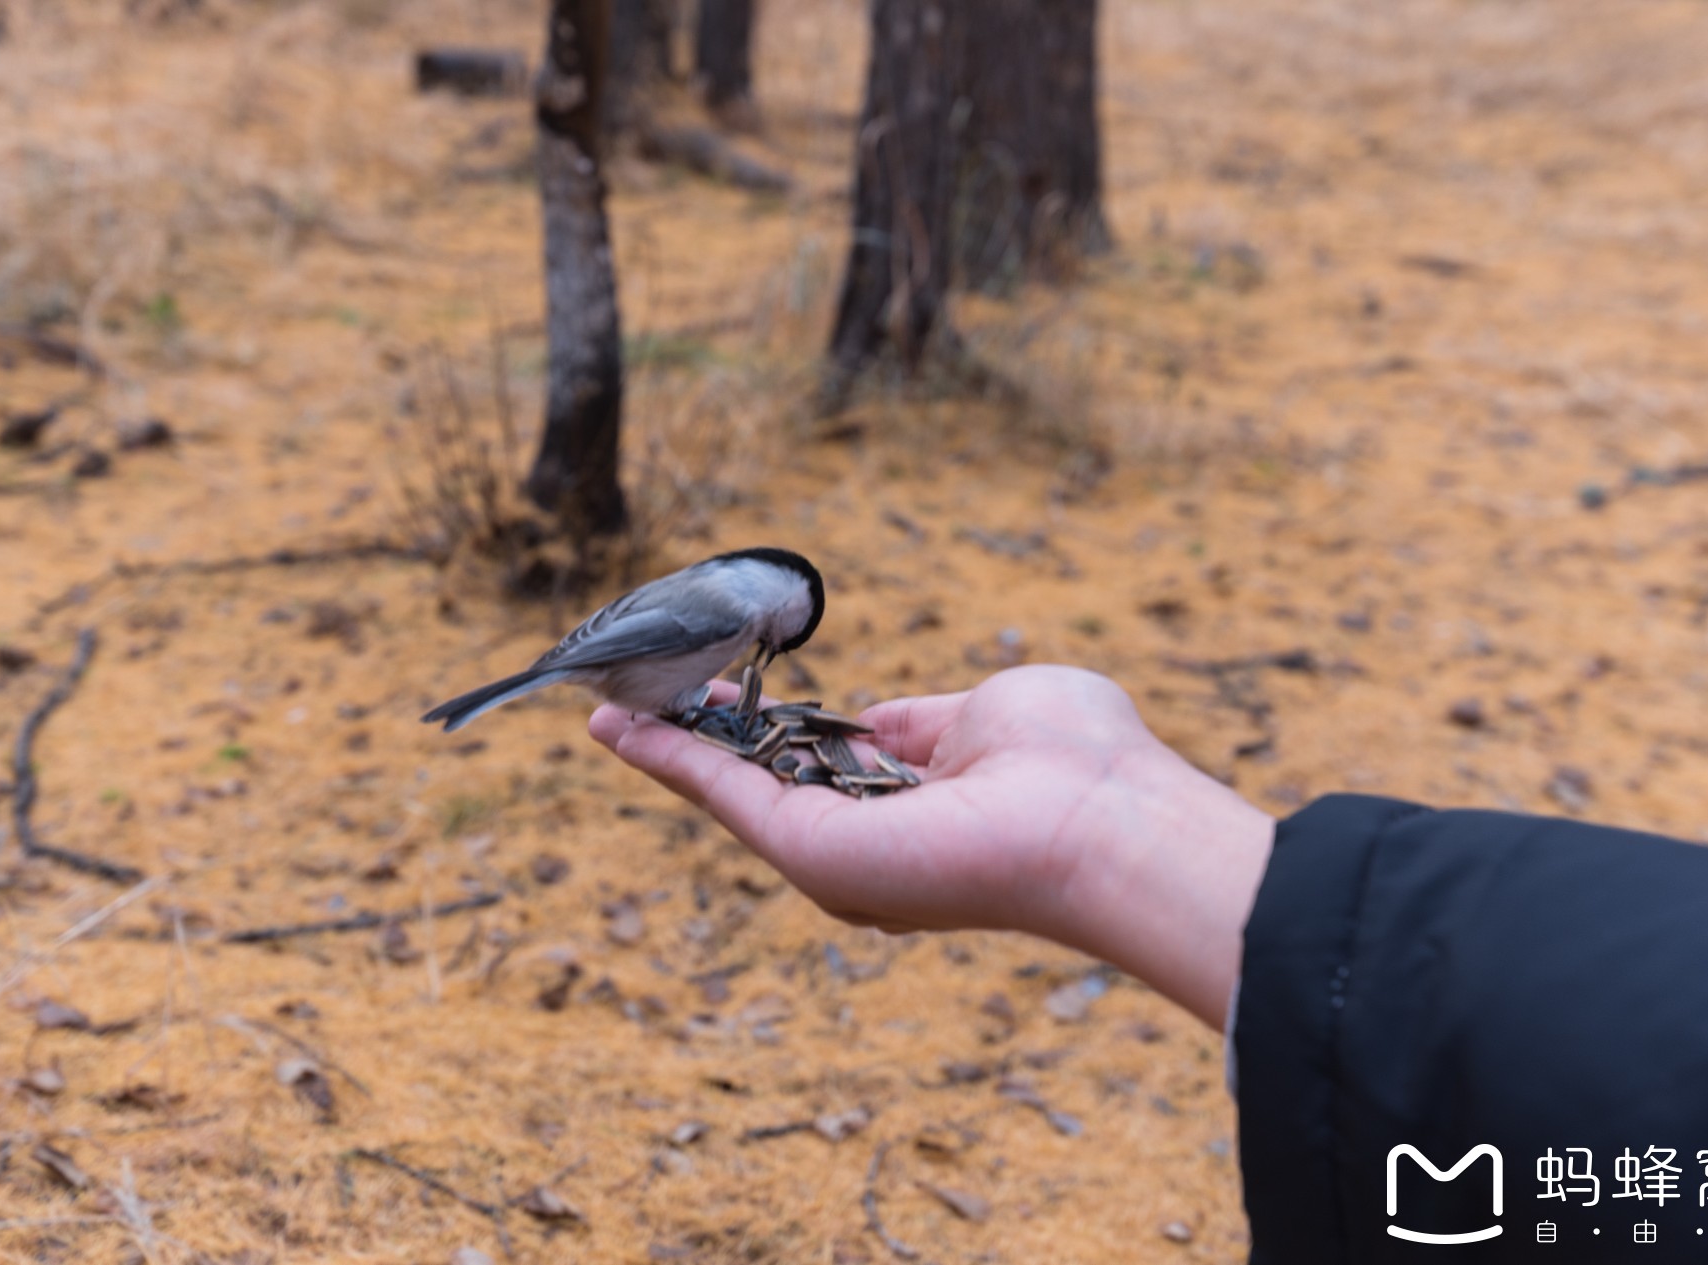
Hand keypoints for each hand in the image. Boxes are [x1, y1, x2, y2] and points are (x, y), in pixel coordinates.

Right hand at [588, 665, 1274, 1029]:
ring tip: (600, 704)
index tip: (715, 685)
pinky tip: (617, 727)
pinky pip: (726, 797)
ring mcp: (837, 855)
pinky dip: (668, 761)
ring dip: (661, 747)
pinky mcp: (814, 854)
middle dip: (692, 737)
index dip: (763, 724)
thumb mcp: (986, 713)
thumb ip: (920, 723)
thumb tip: (875, 723)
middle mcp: (867, 843)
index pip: (818, 763)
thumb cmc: (1078, 762)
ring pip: (727, 793)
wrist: (1106, 820)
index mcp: (911, 807)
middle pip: (757, 784)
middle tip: (631, 693)